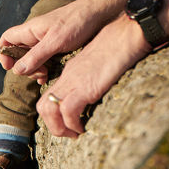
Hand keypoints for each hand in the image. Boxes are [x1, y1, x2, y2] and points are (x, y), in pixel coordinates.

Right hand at [0, 0, 116, 80]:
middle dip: (24, 67)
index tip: (11, 68)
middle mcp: (36, 34)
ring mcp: (47, 39)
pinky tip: (51, 75)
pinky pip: (45, 57)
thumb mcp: (55, 42)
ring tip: (45, 77)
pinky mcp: (58, 43)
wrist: (100, 12)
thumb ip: (36, 56)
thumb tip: (16, 71)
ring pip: (32, 57)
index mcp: (31, 29)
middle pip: (19, 53)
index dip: (4, 54)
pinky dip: (45, 67)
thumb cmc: (77, 22)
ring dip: (35, 69)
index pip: (6, 39)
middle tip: (38, 75)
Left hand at [35, 17, 150, 137]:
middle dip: (52, 126)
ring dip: (59, 129)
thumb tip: (99, 86)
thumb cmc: (120, 45)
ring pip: (48, 110)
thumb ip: (94, 75)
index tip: (69, 123)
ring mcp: (75, 82)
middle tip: (70, 133)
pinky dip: (73, 124)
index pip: (50, 95)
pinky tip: (85, 127)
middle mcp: (68, 77)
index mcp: (71, 72)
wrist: (126, 34)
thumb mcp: (100, 63)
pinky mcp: (85, 87)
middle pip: (42, 105)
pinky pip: (68, 111)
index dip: (55, 114)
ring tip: (75, 134)